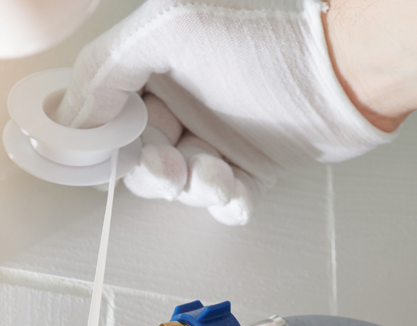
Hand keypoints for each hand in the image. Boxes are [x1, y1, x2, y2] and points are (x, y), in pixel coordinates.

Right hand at [55, 0, 395, 225]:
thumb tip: (71, 110)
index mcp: (155, 62)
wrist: (346, 71)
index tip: (109, 154)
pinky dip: (227, 202)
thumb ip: (109, 66)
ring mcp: (217, 132)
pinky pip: (223, 197)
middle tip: (170, 168)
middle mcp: (182, 98)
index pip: (108, 112)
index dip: (105, 140)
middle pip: (140, 156)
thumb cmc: (265, 43)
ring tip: (219, 174)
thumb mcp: (170, 31)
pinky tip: (238, 192)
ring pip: (181, 182)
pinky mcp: (251, 162)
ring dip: (195, 187)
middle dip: (154, 171)